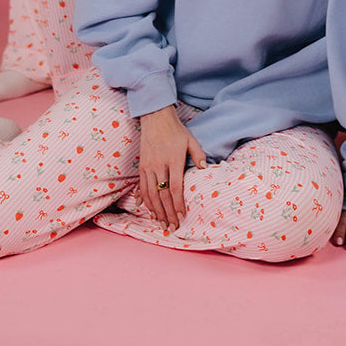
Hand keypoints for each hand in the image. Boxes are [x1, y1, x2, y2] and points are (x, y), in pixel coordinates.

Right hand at [135, 105, 207, 229]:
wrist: (156, 119)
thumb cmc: (177, 131)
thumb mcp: (191, 140)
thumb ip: (198, 154)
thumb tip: (204, 168)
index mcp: (173, 160)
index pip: (175, 187)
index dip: (178, 204)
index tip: (181, 216)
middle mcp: (159, 165)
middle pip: (162, 194)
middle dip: (167, 213)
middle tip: (172, 227)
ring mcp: (148, 167)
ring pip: (150, 194)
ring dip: (156, 211)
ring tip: (161, 223)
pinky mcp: (141, 167)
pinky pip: (142, 187)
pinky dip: (145, 201)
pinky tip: (149, 211)